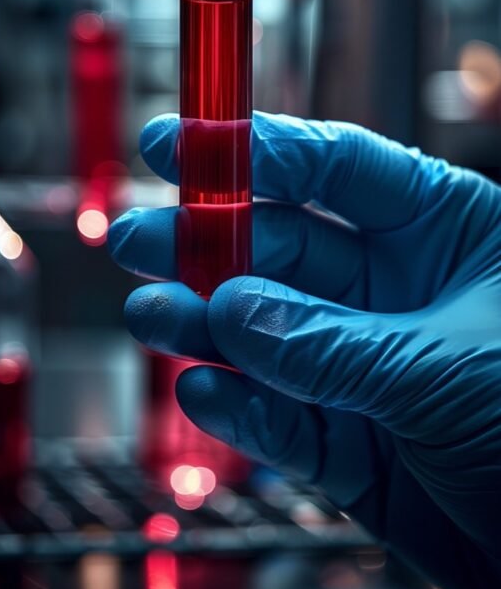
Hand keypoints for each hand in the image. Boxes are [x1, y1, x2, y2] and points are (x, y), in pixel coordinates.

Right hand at [110, 112, 500, 588]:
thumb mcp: (445, 367)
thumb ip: (330, 343)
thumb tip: (231, 312)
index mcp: (446, 231)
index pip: (338, 168)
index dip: (254, 151)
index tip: (178, 144)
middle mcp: (400, 289)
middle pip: (283, 246)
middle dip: (207, 242)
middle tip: (142, 239)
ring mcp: (367, 365)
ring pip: (267, 333)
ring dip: (205, 325)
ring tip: (154, 318)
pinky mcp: (350, 444)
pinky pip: (280, 416)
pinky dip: (240, 406)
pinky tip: (204, 389)